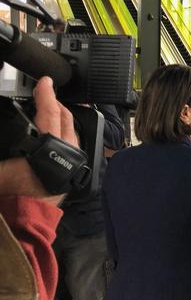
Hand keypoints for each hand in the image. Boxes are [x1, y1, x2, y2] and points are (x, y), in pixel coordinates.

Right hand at [0, 77, 77, 204]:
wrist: (27, 217)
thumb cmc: (13, 192)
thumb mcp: (2, 165)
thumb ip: (6, 145)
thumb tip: (7, 130)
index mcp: (50, 145)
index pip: (51, 112)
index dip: (47, 94)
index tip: (45, 81)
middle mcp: (67, 151)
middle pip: (67, 120)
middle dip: (57, 104)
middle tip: (46, 94)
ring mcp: (73, 161)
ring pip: (72, 132)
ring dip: (62, 120)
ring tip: (50, 112)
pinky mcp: (73, 170)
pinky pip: (72, 145)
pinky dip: (64, 135)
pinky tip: (55, 135)